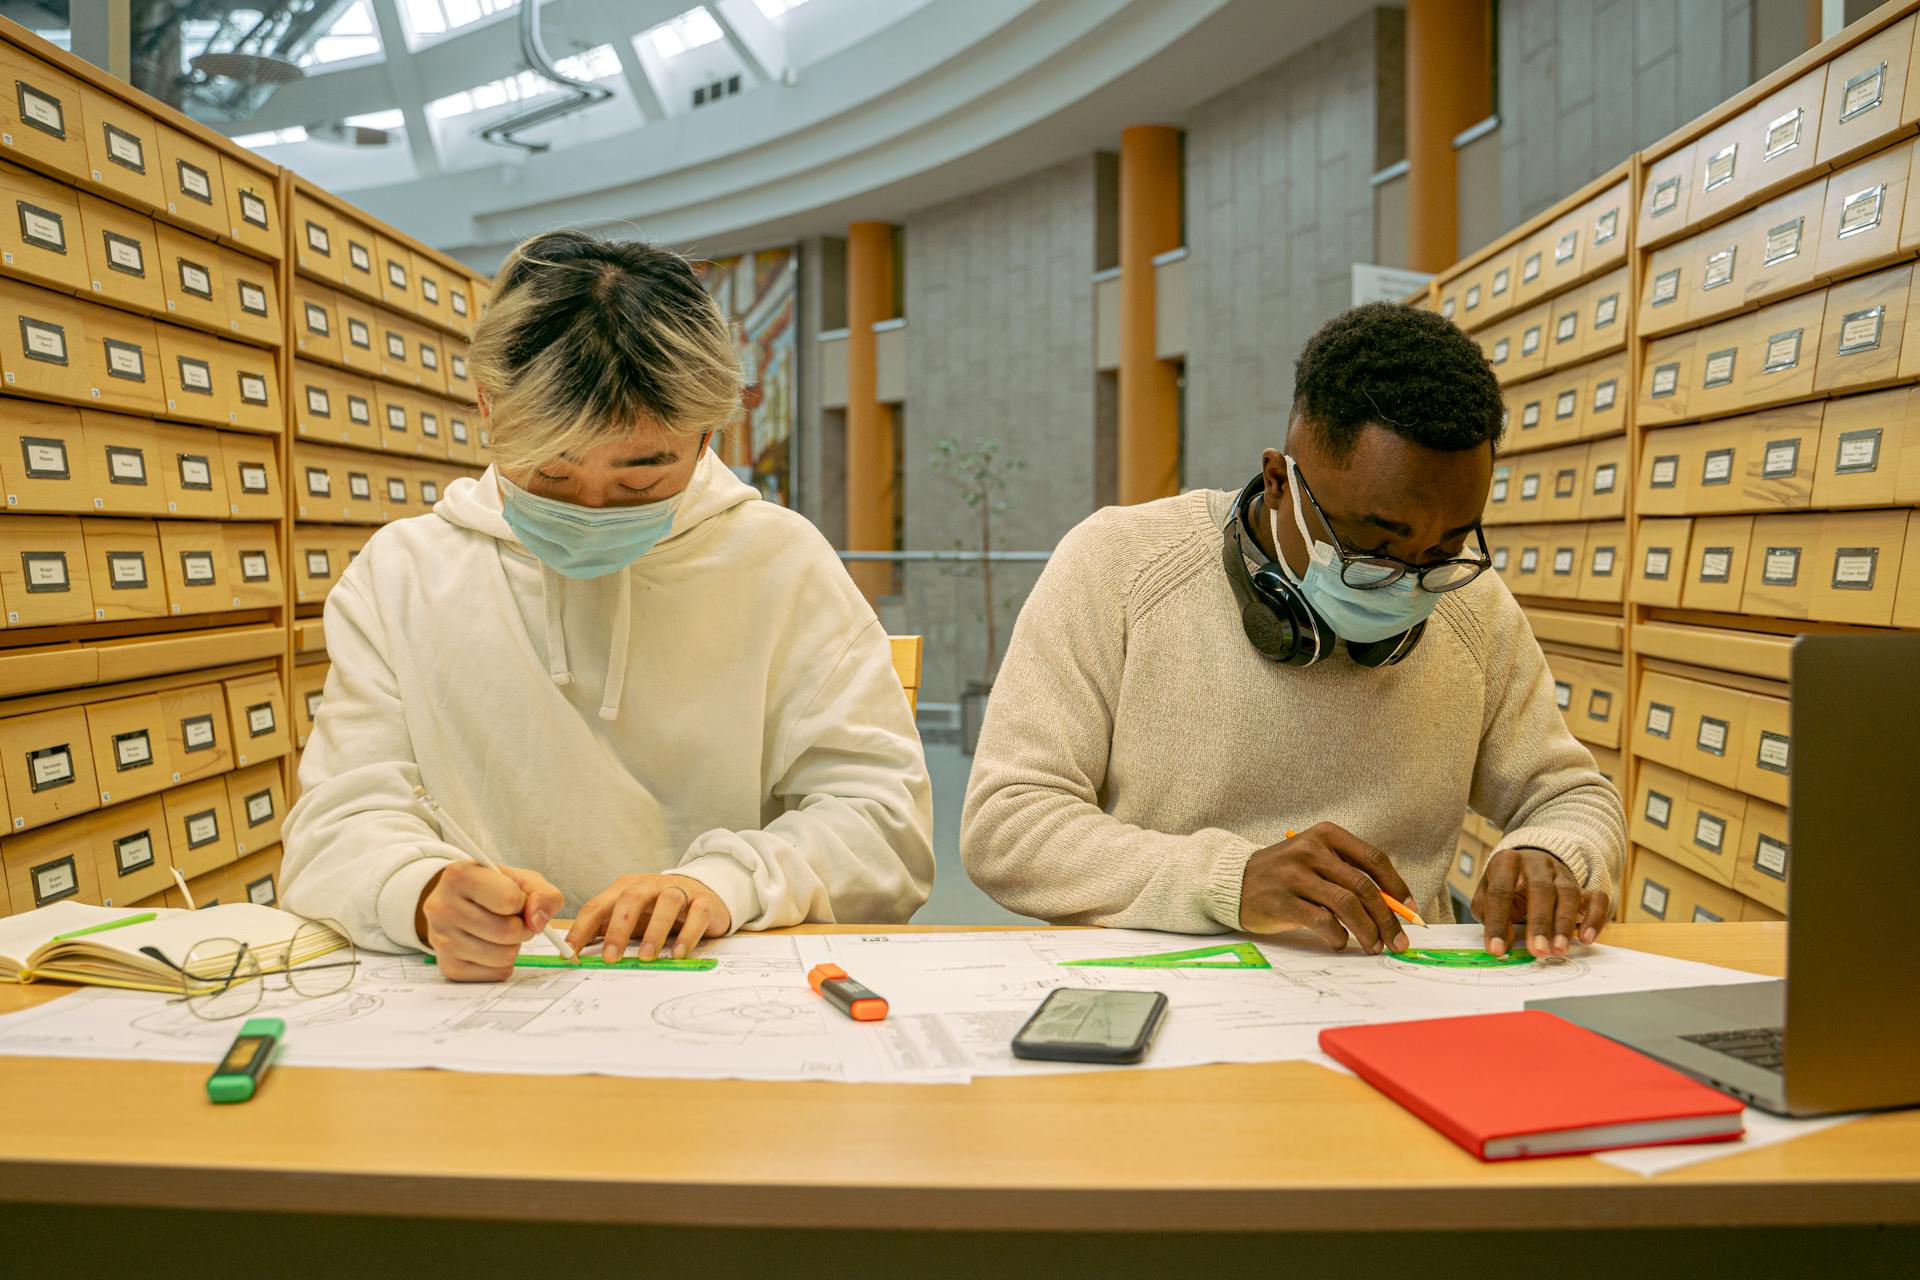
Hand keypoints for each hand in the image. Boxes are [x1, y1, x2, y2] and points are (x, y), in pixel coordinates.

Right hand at [416, 861, 562, 981]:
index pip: (510, 899)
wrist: (461, 903)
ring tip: (502, 932)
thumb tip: (537, 922)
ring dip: (514, 946)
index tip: (517, 901)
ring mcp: (440, 939)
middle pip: (508, 931)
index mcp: (459, 875)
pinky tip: (491, 947)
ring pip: (503, 956)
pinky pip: (496, 974)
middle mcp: (441, 907)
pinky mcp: (448, 966)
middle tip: (515, 921)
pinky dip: (503, 964)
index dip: (523, 903)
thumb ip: (543, 893)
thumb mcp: (522, 879)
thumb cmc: (494, 888)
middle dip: (523, 928)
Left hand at [564, 874, 732, 962]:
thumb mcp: (631, 916)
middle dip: (618, 928)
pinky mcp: (704, 902)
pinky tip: (678, 953)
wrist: (705, 894)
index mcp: (627, 888)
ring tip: (646, 957)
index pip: (598, 905)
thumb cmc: (659, 911)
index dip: (582, 928)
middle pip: (630, 898)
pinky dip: (688, 935)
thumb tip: (574, 952)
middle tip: (611, 957)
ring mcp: (680, 891)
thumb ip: (605, 929)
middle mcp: (651, 885)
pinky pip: (697, 915)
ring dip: (655, 931)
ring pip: (667, 903)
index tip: (571, 953)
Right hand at [1239, 822, 1416, 953]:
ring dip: (1368, 930)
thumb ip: (1348, 875)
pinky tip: (1340, 942)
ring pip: (1347, 904)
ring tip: (1375, 946)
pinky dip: (1338, 936)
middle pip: (1363, 886)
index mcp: (1325, 835)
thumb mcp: (1315, 861)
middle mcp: (1310, 850)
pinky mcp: (1281, 901)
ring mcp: (1294, 875)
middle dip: (1388, 918)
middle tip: (1399, 940)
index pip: (1373, 859)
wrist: (1233, 880)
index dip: (1397, 886)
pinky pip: (1322, 921)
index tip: (1410, 909)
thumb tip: (1392, 906)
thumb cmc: (1285, 874)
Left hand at [1472, 847, 1609, 958]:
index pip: (1500, 891)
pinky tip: (1586, 939)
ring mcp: (1562, 873)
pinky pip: (1596, 898)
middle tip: (1538, 951)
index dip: (1497, 922)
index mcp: (1506, 862)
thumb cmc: (1504, 886)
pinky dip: (1594, 918)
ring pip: (1568, 894)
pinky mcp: (1582, 886)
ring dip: (1564, 925)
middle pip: (1541, 889)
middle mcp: (1537, 863)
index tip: (1497, 950)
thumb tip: (1503, 944)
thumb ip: (1490, 917)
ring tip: (1559, 949)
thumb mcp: (1485, 897)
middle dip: (1539, 923)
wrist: (1529, 865)